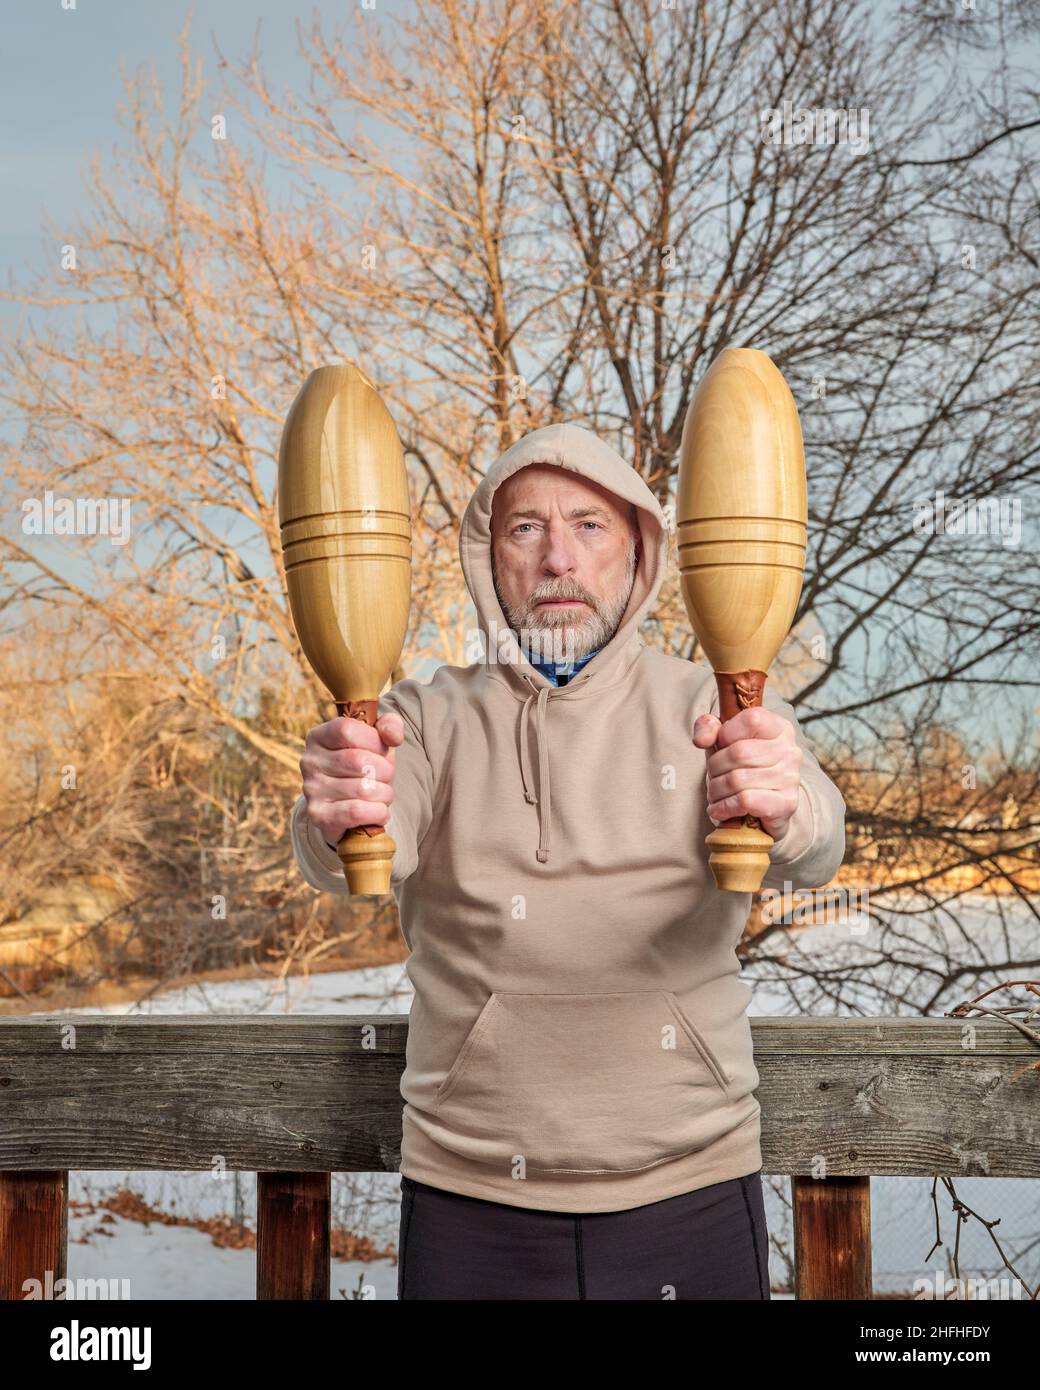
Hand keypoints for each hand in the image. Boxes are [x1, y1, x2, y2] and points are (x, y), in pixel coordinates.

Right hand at [299, 712, 404, 846]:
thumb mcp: (377, 741)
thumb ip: (390, 726)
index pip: (347, 730)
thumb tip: (393, 736)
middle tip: (385, 776)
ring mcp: (312, 790)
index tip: (381, 749)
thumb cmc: (364, 767)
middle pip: (360, 761)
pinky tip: (379, 810)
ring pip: (363, 789)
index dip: (374, 740)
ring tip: (381, 794)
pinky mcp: (318, 816)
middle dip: (385, 771)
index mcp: (319, 737)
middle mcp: (310, 762)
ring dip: (384, 793)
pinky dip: (378, 812)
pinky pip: (357, 812)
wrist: (347, 808)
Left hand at [692, 707, 801, 838]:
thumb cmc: (742, 768)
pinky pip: (745, 800)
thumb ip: (708, 728)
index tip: (720, 746)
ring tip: (715, 794)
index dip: (726, 733)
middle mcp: (790, 751)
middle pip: (739, 753)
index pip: (751, 720)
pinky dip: (724, 807)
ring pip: (738, 779)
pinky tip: (719, 809)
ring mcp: (790, 778)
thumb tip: (701, 740)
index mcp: (779, 728)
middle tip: (712, 776)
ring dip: (716, 790)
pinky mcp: (786, 804)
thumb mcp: (722, 742)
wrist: (763, 807)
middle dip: (715, 767)